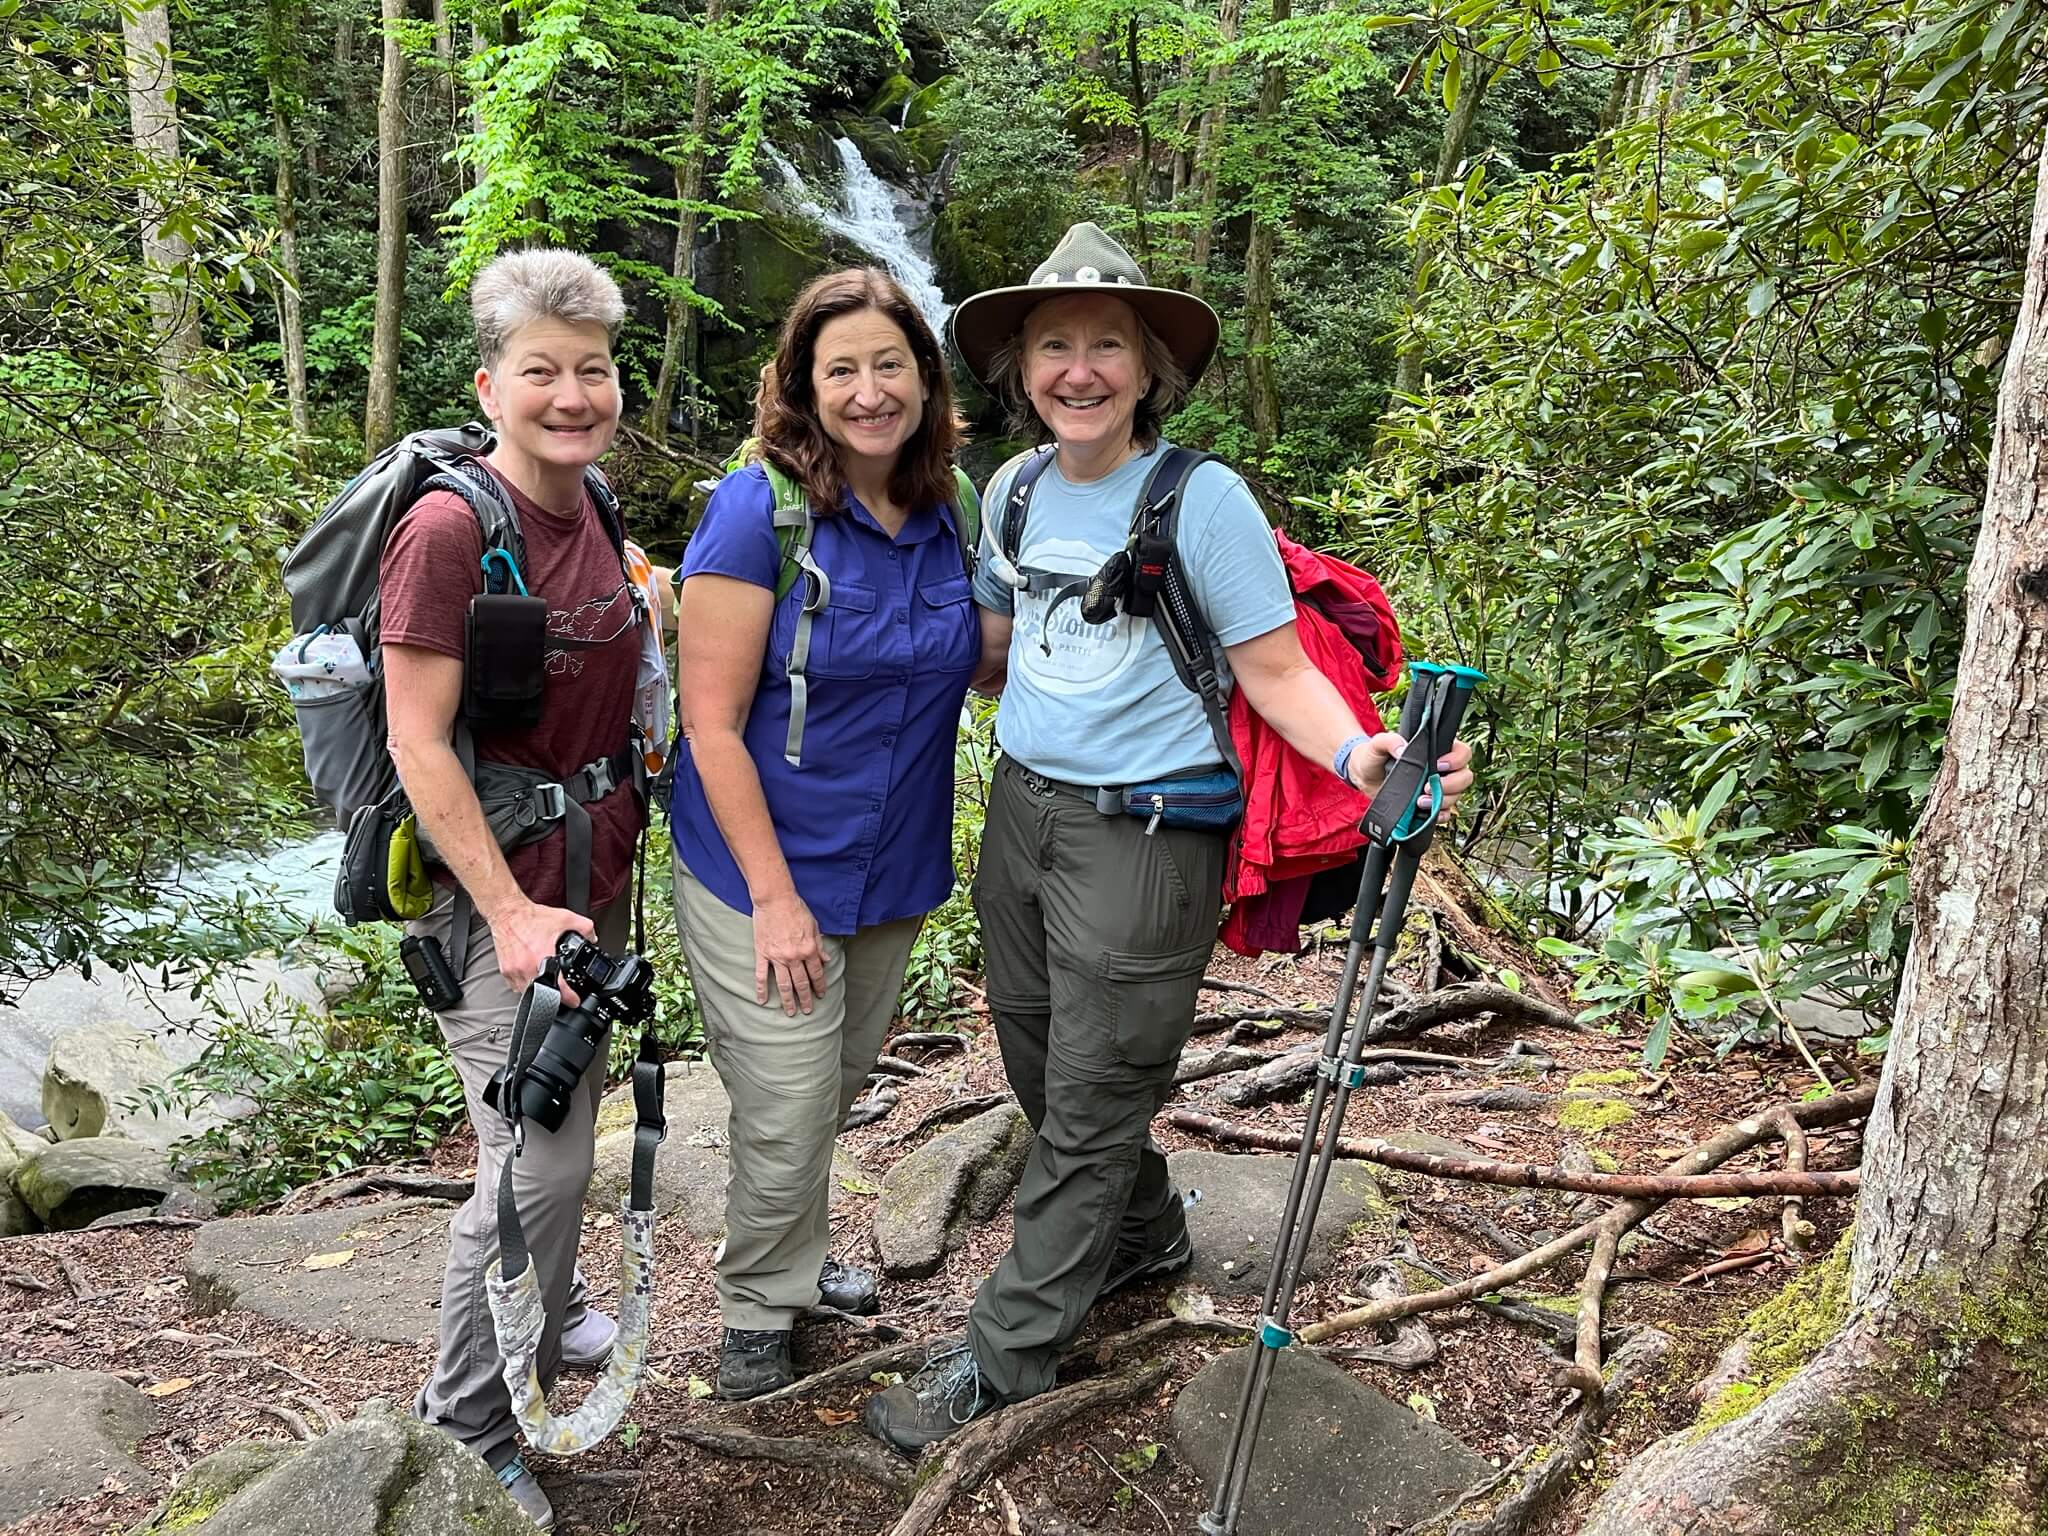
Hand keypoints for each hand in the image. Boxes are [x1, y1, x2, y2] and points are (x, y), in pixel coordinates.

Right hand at [490, 898, 595, 994]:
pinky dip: (526, 984)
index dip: (569, 997)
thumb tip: (593, 937)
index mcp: (542, 956)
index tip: (575, 1001)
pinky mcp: (505, 972)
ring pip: (528, 992)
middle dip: (554, 994)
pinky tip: (533, 975)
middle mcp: (526, 967)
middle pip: (542, 992)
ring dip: (539, 989)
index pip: (557, 986)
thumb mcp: (564, 918)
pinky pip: (517, 986)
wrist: (507, 913)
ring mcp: (514, 971)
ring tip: (547, 980)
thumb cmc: (531, 917)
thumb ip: (584, 928)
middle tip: (561, 990)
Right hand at [753, 891, 827, 1015]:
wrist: (775, 899)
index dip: (820, 985)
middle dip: (806, 998)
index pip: (816, 973)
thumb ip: (819, 945)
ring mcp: (777, 957)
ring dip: (788, 1000)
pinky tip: (762, 1001)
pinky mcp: (762, 954)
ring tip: (791, 1012)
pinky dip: (761, 989)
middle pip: (801, 983)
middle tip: (808, 1010)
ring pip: (784, 984)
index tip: (821, 995)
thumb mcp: (814, 926)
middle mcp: (794, 957)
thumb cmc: (796, 909)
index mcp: (809, 949)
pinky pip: (761, 975)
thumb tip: (826, 960)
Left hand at [1347, 733, 1476, 811]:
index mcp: (1435, 750)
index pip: (1462, 753)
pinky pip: (1446, 813)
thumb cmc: (1374, 755)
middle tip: (1427, 787)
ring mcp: (1438, 788)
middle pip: (1465, 777)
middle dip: (1451, 784)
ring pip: (1457, 796)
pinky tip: (1428, 814)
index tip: (1437, 765)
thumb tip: (1403, 750)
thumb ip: (1390, 740)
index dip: (1456, 760)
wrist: (1363, 777)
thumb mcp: (1378, 744)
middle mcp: (1442, 769)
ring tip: (1419, 802)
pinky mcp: (1430, 804)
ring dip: (1442, 801)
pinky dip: (1440, 815)